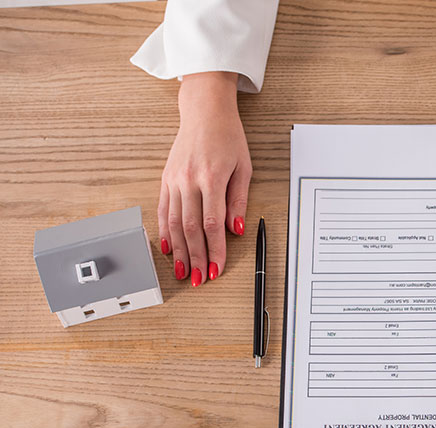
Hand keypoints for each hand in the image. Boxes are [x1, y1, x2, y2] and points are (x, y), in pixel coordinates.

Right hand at [158, 71, 250, 285]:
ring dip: (178, 250)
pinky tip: (166, 248)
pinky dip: (164, 231)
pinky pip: (163, 210)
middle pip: (191, 228)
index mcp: (211, 178)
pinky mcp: (165, 179)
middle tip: (198, 279)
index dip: (214, 250)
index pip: (212, 224)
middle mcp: (189, 180)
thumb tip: (234, 229)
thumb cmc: (228, 138)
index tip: (217, 268)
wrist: (205, 112)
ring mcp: (174, 180)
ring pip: (174, 223)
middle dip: (195, 257)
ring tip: (181, 271)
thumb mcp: (244, 168)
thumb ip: (238, 200)